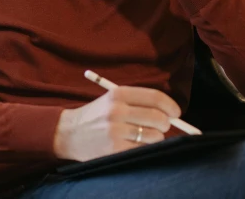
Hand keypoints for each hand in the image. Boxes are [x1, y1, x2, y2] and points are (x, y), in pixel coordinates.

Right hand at [53, 86, 181, 161]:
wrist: (68, 133)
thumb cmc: (96, 115)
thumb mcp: (113, 99)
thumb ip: (140, 102)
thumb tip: (170, 112)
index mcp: (118, 94)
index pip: (155, 97)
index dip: (170, 105)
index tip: (176, 112)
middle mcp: (117, 110)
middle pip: (157, 117)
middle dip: (166, 123)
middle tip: (163, 126)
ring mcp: (115, 131)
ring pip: (153, 135)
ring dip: (156, 137)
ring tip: (146, 136)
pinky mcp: (113, 149)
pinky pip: (142, 149)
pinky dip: (144, 148)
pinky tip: (136, 144)